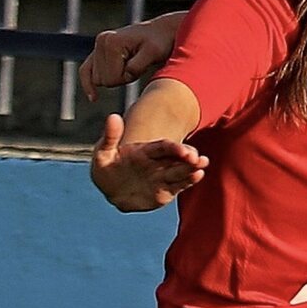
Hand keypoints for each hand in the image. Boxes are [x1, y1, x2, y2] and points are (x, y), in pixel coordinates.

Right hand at [79, 16, 180, 101]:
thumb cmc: (160, 43)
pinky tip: (94, 98)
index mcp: (112, 41)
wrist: (161, 33)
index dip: (128, 78)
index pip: (111, 78)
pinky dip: (88, 84)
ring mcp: (98, 46)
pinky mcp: (98, 52)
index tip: (142, 65)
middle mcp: (101, 41)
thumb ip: (138, 65)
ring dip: (115, 78)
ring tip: (131, 64)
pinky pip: (85, 71)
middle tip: (137, 64)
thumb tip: (126, 74)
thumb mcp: (154, 53)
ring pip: (97, 80)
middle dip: (120, 79)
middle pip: (102, 80)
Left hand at [89, 113, 207, 212]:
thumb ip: (110, 137)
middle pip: (176, 158)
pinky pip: (178, 185)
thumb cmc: (107, 168)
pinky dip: (188, 180)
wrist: (110, 189)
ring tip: (203, 165)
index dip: (173, 148)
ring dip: (192, 168)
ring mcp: (162, 176)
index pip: (162, 147)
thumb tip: (113, 117)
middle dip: (188, 158)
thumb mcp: (103, 153)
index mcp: (145, 151)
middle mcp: (158, 162)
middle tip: (199, 159)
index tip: (182, 150)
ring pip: (180, 171)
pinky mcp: (165, 190)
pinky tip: (198, 175)